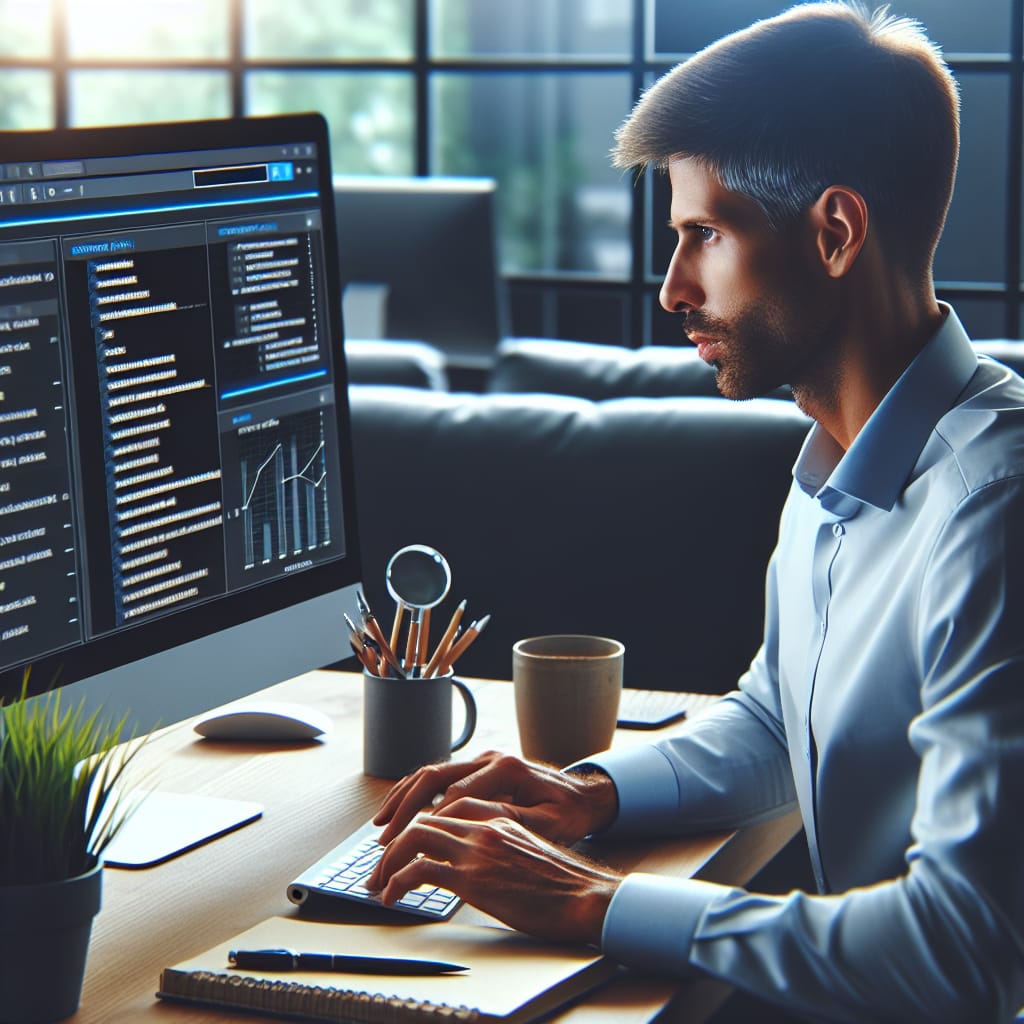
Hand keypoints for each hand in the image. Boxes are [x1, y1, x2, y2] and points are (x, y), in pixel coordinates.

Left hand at [366, 814, 620, 944]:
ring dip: (388, 859)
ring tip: (378, 880)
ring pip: (414, 838)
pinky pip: (419, 871)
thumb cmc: (561, 878)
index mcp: (497, 812)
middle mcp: (483, 822)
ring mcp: (477, 848)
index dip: (417, 820)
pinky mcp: (472, 877)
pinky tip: (392, 895)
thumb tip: (471, 852)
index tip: (403, 840)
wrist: (584, 895)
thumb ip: (497, 837)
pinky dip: (397, 881)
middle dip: (394, 838)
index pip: (444, 803)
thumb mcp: (527, 843)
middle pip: (423, 816)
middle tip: (379, 861)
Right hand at [372, 750, 618, 845]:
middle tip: (385, 837)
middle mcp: (490, 758)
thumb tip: (472, 823)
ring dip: (403, 798)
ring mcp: (482, 760)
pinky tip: (398, 811)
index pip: (457, 795)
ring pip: (431, 773)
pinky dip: (415, 793)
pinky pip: (438, 778)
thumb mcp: (547, 824)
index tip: (412, 847)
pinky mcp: (478, 768)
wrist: (583, 796)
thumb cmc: (568, 814)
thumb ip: (510, 820)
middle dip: (405, 808)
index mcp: (506, 769)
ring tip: (381, 824)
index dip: (432, 823)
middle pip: (435, 777)